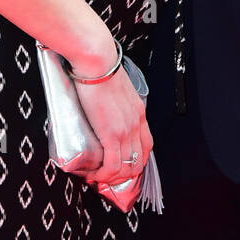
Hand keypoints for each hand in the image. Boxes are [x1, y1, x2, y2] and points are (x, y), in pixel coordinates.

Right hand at [72, 68, 152, 187]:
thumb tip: (100, 105)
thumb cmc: (100, 68)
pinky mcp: (112, 134)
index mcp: (138, 112)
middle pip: (139, 161)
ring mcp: (126, 130)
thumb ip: (113, 100)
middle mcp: (137, 124)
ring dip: (111, 178)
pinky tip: (93, 174)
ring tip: (96, 177)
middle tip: (105, 175)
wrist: (97, 62)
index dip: (135, 160)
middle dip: (123, 174)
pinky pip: (113, 165)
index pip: (146, 145)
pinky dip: (104, 175)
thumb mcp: (114, 87)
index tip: (120, 164)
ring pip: (127, 168)